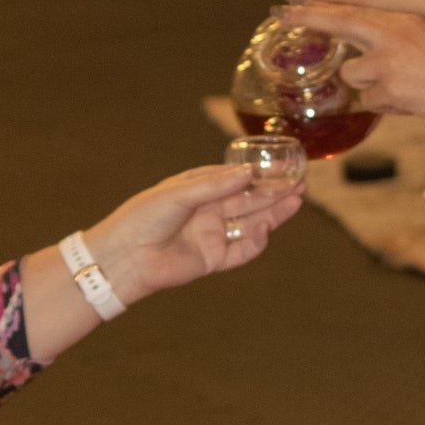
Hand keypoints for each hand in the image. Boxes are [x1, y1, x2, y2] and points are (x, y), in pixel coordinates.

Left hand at [17, 163, 300, 370]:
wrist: (124, 257)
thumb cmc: (142, 218)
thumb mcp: (178, 193)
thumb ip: (215, 185)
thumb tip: (248, 173)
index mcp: (198, 189)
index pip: (236, 179)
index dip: (260, 173)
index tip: (283, 165)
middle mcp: (208, 211)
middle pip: (249, 200)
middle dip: (274, 191)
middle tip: (300, 182)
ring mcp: (212, 236)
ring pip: (251, 223)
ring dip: (273, 213)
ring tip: (295, 200)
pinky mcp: (212, 260)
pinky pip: (241, 251)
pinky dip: (256, 242)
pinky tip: (265, 229)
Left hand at [277, 0, 424, 127]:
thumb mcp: (421, 48)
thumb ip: (387, 46)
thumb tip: (353, 66)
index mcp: (405, 17)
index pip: (356, 4)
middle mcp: (396, 31)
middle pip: (341, 21)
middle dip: (307, 17)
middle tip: (279, 12)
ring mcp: (391, 58)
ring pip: (353, 73)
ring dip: (369, 86)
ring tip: (402, 89)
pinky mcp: (391, 86)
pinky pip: (370, 101)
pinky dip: (384, 105)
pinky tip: (409, 102)